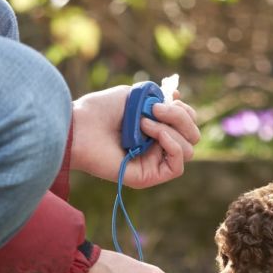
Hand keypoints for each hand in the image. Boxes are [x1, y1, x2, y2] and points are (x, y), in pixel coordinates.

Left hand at [69, 85, 200, 188]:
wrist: (80, 127)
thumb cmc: (100, 110)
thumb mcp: (136, 96)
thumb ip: (160, 98)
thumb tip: (180, 99)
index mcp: (156, 129)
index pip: (187, 124)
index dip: (183, 111)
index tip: (168, 97)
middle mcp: (157, 147)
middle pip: (192, 136)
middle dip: (180, 118)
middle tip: (155, 108)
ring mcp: (153, 163)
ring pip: (188, 149)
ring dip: (171, 129)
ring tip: (144, 122)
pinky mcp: (148, 177)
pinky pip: (177, 166)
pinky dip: (172, 145)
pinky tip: (152, 133)